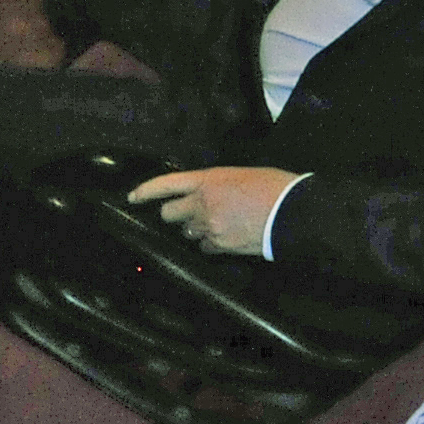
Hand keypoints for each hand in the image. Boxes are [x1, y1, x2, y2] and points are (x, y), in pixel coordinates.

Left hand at [125, 166, 295, 256]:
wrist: (291, 212)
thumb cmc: (272, 186)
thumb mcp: (238, 175)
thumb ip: (216, 185)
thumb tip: (209, 194)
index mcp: (207, 180)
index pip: (165, 184)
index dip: (144, 191)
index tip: (132, 198)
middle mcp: (202, 203)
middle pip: (169, 214)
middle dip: (174, 215)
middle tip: (187, 214)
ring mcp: (210, 227)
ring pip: (186, 233)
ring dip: (194, 229)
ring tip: (214, 224)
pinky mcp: (221, 246)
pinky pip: (204, 248)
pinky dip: (210, 245)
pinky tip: (224, 238)